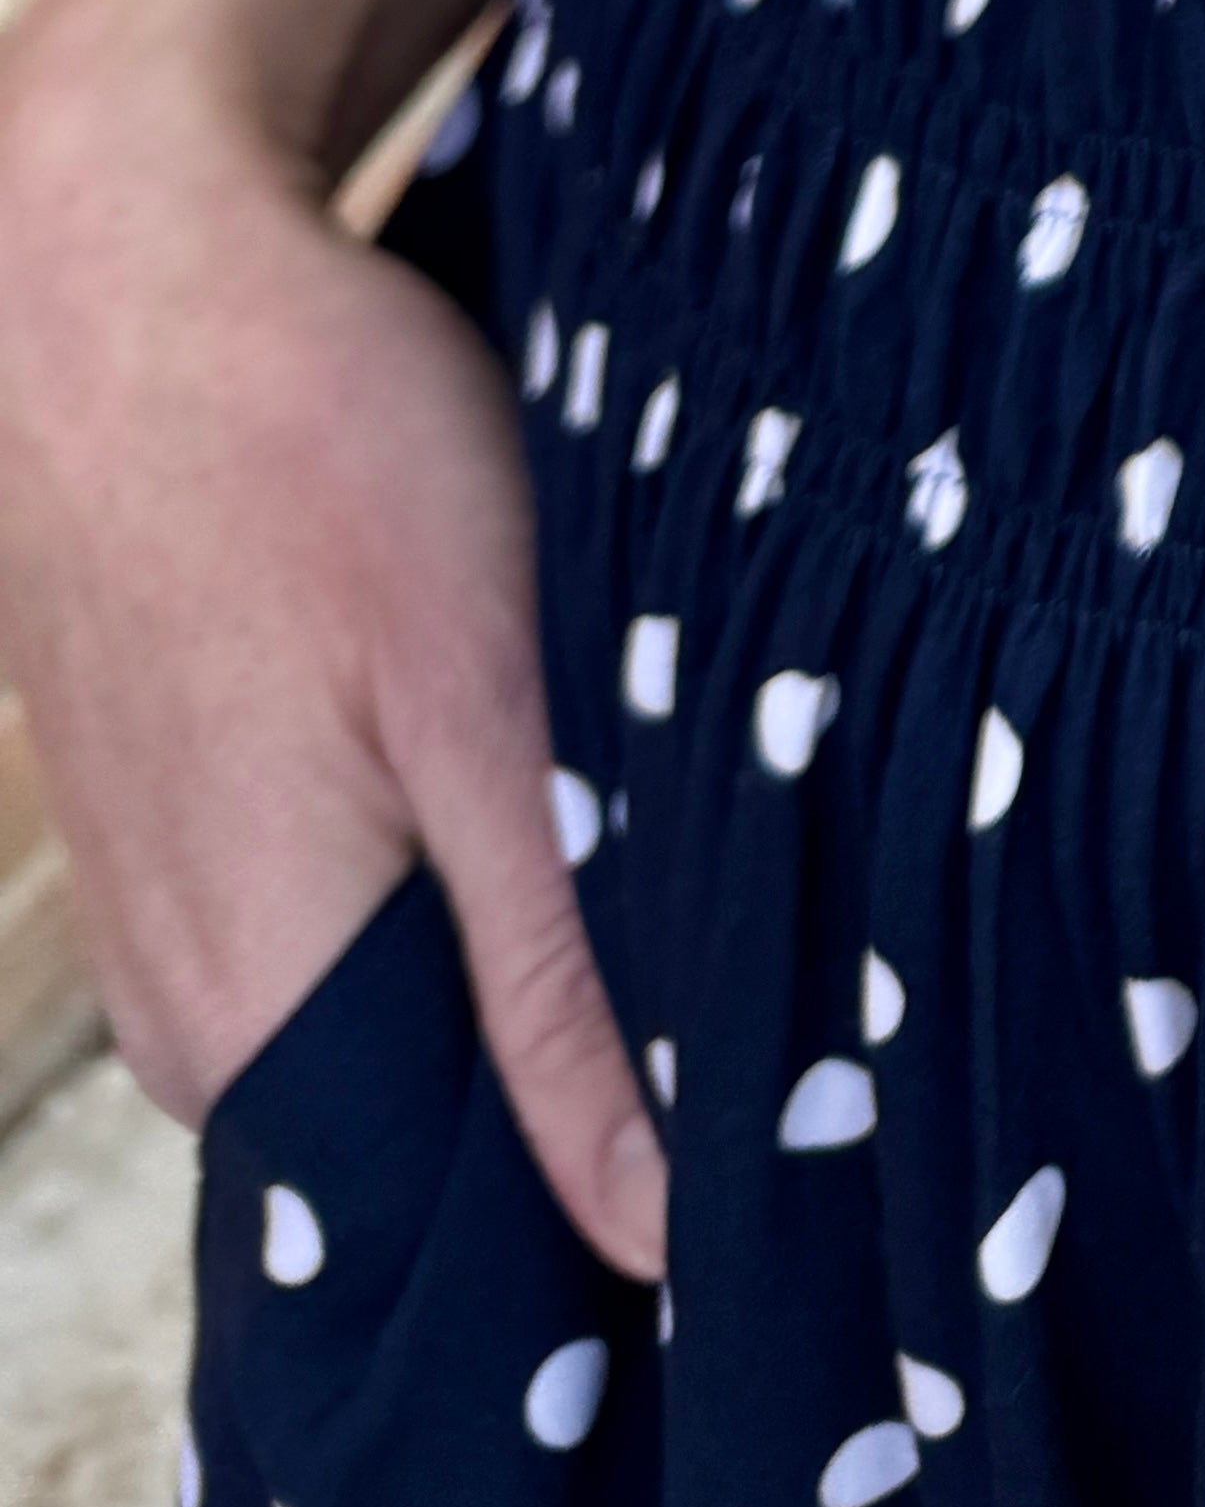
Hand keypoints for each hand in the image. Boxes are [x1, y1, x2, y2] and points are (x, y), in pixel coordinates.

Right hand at [0, 26, 664, 1278]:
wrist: (122, 280)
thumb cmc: (310, 453)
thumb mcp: (481, 707)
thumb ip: (558, 980)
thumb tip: (653, 1227)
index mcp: (259, 1021)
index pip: (467, 1222)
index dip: (631, 1182)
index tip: (780, 1128)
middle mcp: (191, 1016)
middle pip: (441, 1115)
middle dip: (609, 1051)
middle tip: (767, 959)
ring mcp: (175, 920)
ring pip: (410, 1002)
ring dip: (541, 939)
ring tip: (671, 836)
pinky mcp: (191, 828)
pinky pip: (352, 916)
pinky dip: (464, 868)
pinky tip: (544, 774)